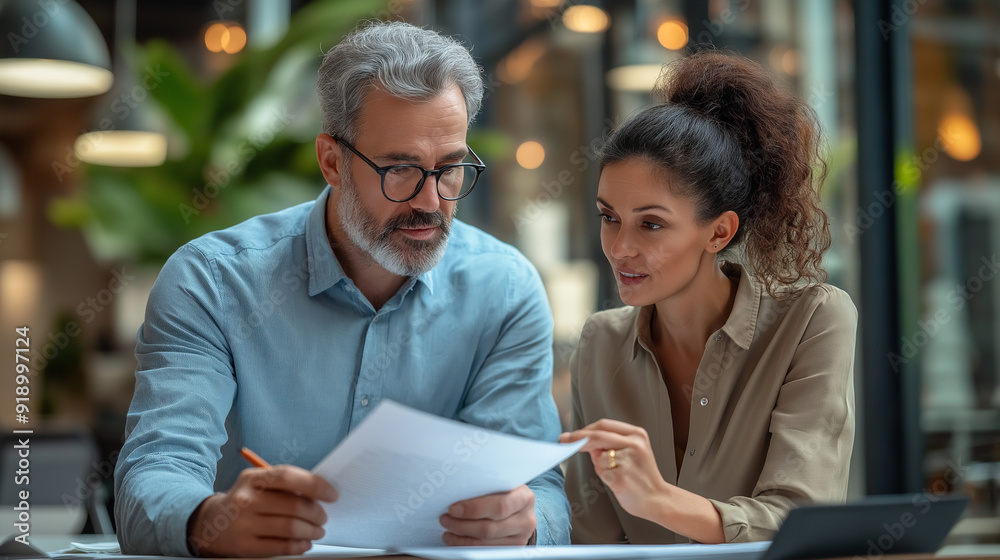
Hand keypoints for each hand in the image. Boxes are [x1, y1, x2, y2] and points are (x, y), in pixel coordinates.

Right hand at [187, 465, 337, 556]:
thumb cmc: (246, 500)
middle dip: (317, 513)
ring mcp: (244, 524)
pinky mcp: (245, 546)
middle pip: (294, 505)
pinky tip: (305, 543)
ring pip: (290, 527)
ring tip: (317, 531)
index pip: (288, 476)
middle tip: (323, 517)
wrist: (211, 523)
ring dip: (311, 530)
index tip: (331, 494)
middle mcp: (246, 500)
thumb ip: (285, 485)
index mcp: (252, 478)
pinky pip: (281, 547)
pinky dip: (299, 546)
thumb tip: (320, 492)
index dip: (315, 485)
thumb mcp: (258, 483)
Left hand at [439, 485, 535, 545]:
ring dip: (461, 537)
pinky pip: (486, 551)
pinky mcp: (513, 549)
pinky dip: (466, 545)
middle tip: (444, 518)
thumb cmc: (505, 491)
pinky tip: (455, 538)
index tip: (453, 508)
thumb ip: (486, 486)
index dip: (474, 509)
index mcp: (525, 498)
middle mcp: (526, 520)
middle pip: (490, 528)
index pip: (500, 506)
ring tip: (447, 529)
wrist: (520, 507)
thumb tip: (455, 490)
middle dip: (462, 525)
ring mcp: (521, 537)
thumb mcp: (501, 484)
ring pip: (486, 542)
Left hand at [560, 419, 669, 521]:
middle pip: (597, 435)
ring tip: (615, 473)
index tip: (569, 435)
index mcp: (636, 434)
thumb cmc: (641, 477)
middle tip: (563, 441)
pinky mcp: (622, 475)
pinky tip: (617, 481)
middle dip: (577, 438)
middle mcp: (634, 443)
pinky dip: (604, 476)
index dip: (583, 430)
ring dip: (599, 465)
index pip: (603, 425)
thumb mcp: (630, 453)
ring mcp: (628, 459)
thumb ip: (608, 445)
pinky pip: (602, 472)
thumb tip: (586, 442)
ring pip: (598, 456)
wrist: (658, 499)